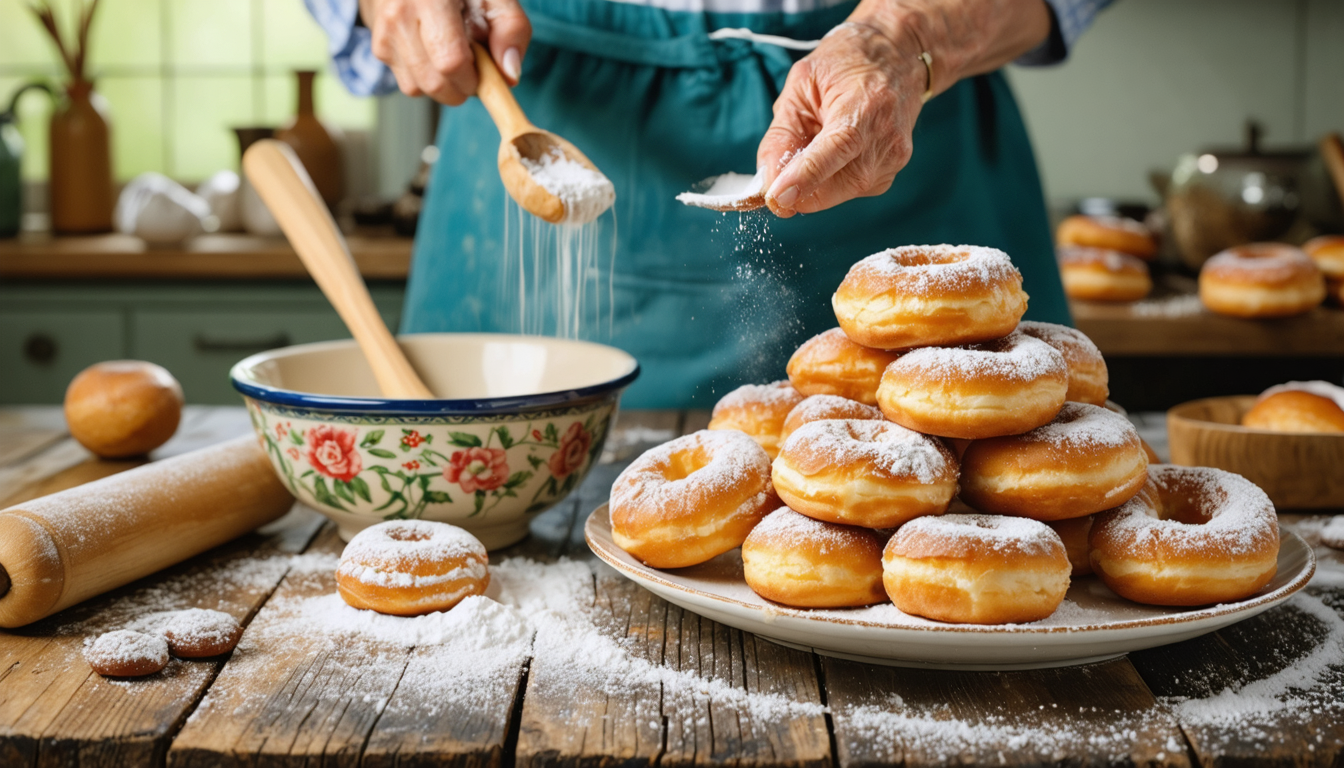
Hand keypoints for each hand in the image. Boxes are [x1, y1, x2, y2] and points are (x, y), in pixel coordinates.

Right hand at [360, 0, 531, 104]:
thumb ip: (511, 28)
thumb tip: (509, 74)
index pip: (451, 61)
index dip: (473, 78)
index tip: (485, 70)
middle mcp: (400, 15)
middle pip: (434, 83)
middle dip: (461, 87)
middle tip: (473, 66)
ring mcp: (385, 33)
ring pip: (419, 89)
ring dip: (444, 85)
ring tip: (453, 53)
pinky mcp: (379, 47)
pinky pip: (408, 84)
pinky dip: (427, 78)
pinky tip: (435, 52)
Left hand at [757, 0, 1050, 217]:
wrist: (903, 50)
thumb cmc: (848, 61)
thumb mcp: (802, 85)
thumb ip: (782, 137)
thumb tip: (768, 182)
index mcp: (867, 106)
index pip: (833, 153)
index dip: (802, 180)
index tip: (776, 199)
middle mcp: (887, 137)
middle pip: (836, 184)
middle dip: (799, 190)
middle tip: (772, 188)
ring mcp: (894, 157)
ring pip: (842, 193)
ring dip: (811, 188)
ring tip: (797, 163)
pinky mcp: (893, 170)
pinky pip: (851, 190)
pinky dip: (826, 186)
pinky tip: (816, 169)